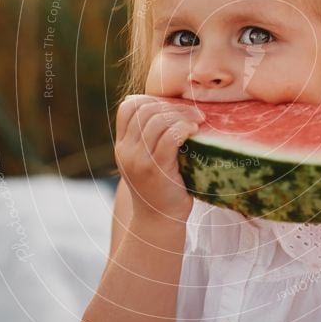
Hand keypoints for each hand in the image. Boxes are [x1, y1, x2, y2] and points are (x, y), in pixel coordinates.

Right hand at [114, 95, 204, 221]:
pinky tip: (194, 130)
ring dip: (182, 115)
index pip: (128, 108)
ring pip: (158, 121)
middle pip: (145, 111)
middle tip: (194, 112)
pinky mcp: (156, 170)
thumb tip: (170, 108)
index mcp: (122, 146)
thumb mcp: (147, 160)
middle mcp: (126, 152)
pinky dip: (183, 128)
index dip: (150, 100)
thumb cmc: (160, 188)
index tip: (173, 107)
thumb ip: (150, 138)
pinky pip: (169, 138)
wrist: (159, 221)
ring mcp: (139, 161)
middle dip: (172, 106)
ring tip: (198, 120)